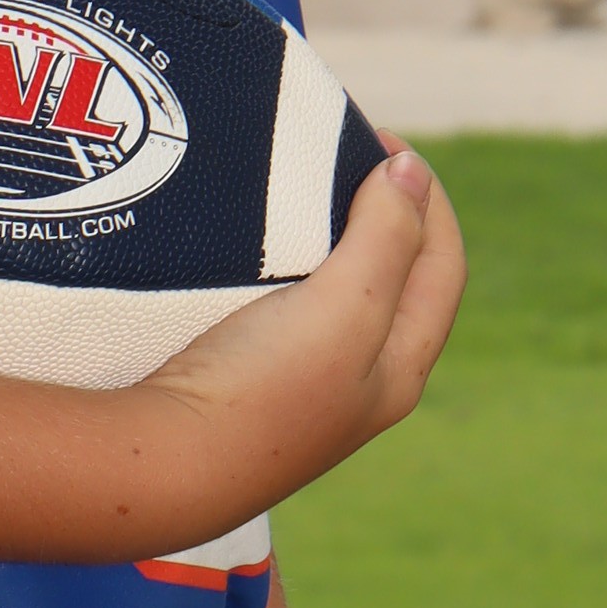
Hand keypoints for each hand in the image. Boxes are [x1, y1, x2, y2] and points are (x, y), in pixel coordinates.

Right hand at [140, 153, 464, 541]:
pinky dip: (284, 268)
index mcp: (400, 369)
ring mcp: (303, 388)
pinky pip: (284, 311)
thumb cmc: (261, 389)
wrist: (162, 465)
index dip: (429, 198)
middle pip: (398, 282)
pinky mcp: (246, 384)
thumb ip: (386, 238)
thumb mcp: (345, 307)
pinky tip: (249, 252)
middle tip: (345, 159)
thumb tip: (412, 173)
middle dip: (387, 214)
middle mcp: (361, 384)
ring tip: (300, 193)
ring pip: (340, 297)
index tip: (383, 142)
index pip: (444, 266)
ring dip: (333, 240)